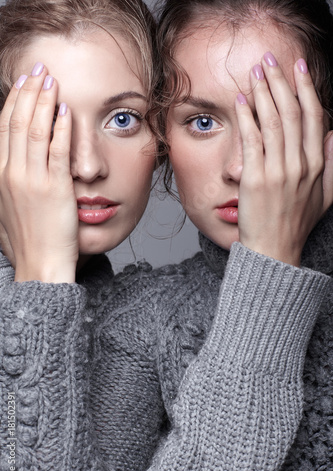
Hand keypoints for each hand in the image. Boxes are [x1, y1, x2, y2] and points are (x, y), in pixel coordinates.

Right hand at [0, 63, 77, 281]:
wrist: (40, 264)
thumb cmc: (27, 239)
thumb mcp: (6, 206)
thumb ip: (8, 180)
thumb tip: (11, 162)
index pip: (3, 128)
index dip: (13, 101)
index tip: (22, 82)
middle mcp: (11, 173)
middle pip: (16, 122)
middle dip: (28, 91)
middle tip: (38, 70)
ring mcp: (32, 180)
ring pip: (34, 130)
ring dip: (43, 101)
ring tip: (51, 80)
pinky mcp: (55, 188)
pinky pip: (57, 151)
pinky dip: (61, 128)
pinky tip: (66, 111)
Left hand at [236, 52, 332, 265]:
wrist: (274, 249)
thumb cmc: (296, 223)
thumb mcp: (326, 196)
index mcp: (317, 165)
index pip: (314, 117)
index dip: (306, 89)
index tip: (298, 68)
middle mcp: (300, 164)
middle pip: (293, 112)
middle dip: (280, 82)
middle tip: (269, 60)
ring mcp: (278, 171)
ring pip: (273, 121)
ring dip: (263, 93)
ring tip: (254, 72)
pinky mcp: (256, 179)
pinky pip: (252, 141)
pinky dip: (247, 117)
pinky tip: (242, 100)